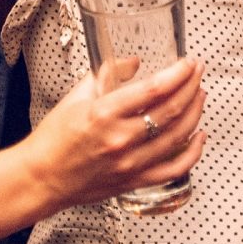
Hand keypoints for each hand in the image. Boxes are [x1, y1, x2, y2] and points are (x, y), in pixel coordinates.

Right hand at [24, 57, 207, 207]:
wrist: (42, 178)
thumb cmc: (54, 139)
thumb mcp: (76, 96)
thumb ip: (107, 75)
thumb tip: (134, 62)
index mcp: (104, 113)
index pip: (153, 89)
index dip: (178, 73)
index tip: (188, 63)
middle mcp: (121, 139)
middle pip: (171, 110)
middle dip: (191, 87)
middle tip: (198, 73)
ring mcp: (130, 163)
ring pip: (178, 136)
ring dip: (195, 113)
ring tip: (200, 96)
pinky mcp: (135, 181)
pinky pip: (174, 169)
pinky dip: (193, 153)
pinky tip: (199, 136)